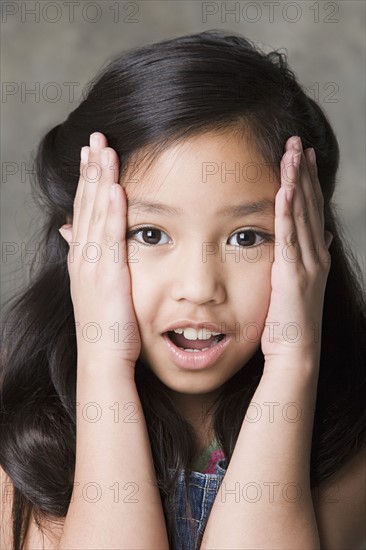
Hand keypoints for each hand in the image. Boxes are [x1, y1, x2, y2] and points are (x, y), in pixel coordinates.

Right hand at [58, 132, 140, 372]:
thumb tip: (72, 232)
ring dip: (99, 180)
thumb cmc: (106, 327)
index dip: (87, 181)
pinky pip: (108, 236)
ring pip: (94, 213)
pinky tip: (114, 186)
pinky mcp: (106, 274)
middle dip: (91, 169)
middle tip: (95, 137)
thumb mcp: (94, 287)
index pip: (84, 210)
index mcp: (83, 258)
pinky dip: (110, 210)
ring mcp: (92, 264)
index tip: (91, 154)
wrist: (103, 357)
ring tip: (104, 149)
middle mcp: (83, 256)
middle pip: (86, 204)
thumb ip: (88, 257)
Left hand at [261, 137, 332, 367]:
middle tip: (298, 142)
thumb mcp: (302, 284)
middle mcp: (315, 255)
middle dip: (304, 171)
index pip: (311, 211)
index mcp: (315, 256)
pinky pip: (289, 235)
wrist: (297, 351)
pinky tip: (286, 187)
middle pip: (310, 205)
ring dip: (298, 180)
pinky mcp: (293, 273)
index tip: (304, 157)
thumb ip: (310, 257)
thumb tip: (323, 235)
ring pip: (302, 213)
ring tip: (293, 152)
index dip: (308, 182)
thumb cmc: (292, 322)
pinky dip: (288, 210)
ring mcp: (307, 263)